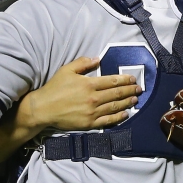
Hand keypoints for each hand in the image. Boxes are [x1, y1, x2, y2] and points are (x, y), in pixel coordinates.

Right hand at [21, 57, 140, 130]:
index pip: (112, 81)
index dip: (124, 80)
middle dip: (130, 90)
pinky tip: (125, 114)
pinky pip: (108, 121)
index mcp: (89, 84)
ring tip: (135, 100)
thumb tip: (97, 59)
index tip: (133, 79)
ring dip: (127, 103)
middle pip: (116, 94)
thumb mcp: (66, 70)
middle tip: (139, 89)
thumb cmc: (54, 88)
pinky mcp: (90, 123)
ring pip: (114, 107)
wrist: (43, 109)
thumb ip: (83, 63)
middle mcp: (93, 98)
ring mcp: (92, 112)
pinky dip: (118, 117)